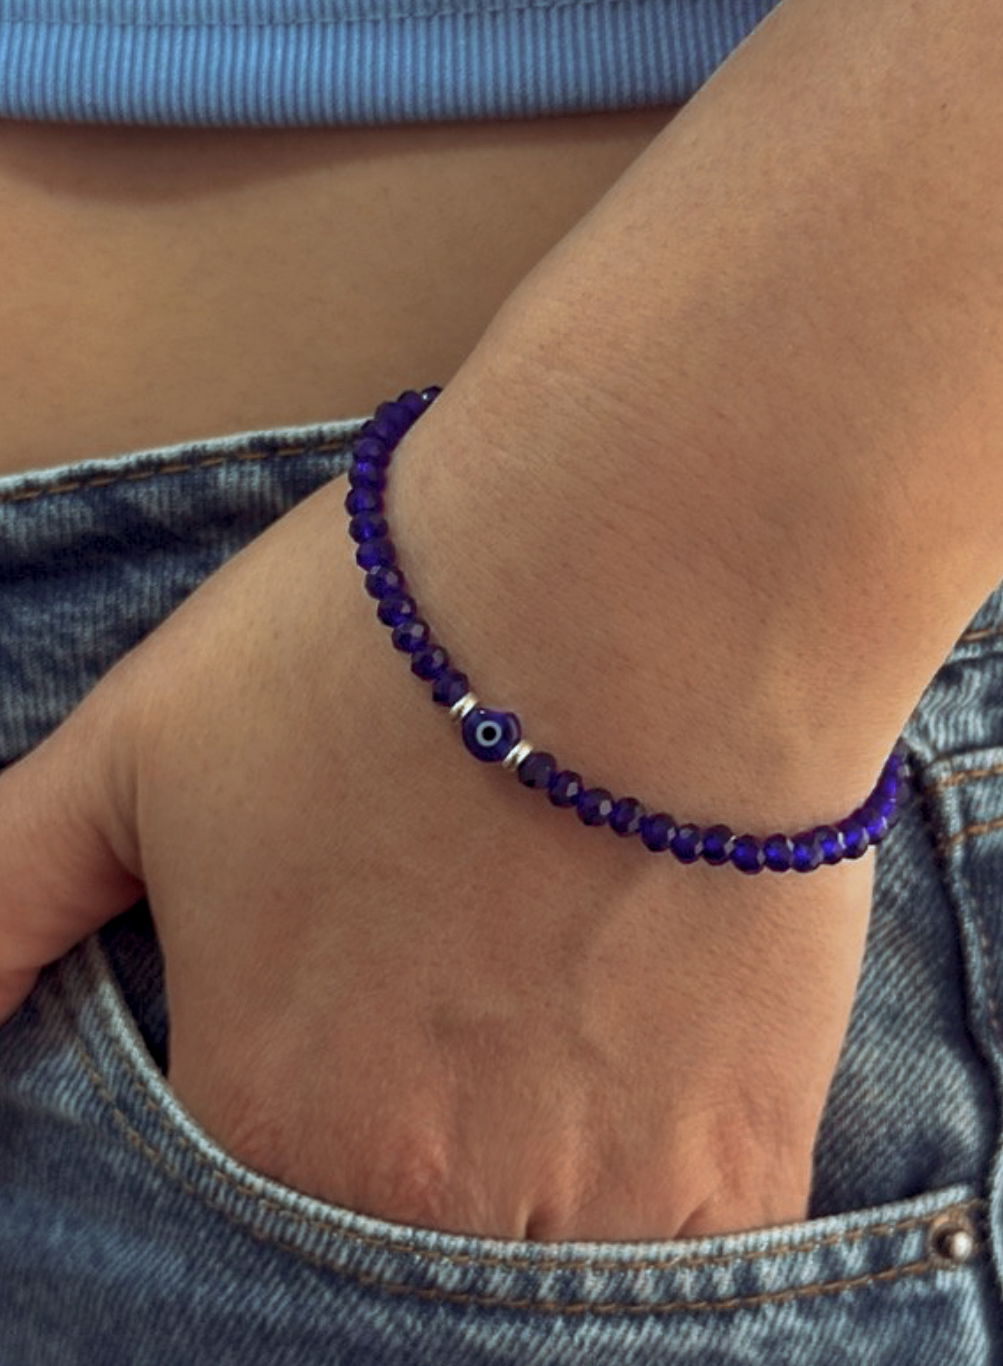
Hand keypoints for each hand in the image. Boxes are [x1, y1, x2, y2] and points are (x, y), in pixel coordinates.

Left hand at [0, 378, 877, 1242]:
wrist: (647, 585)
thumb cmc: (386, 643)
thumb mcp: (142, 747)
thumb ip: (1, 891)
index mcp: (266, 1113)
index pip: (245, 1191)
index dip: (306, 1083)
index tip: (358, 1021)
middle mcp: (417, 1201)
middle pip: (398, 1230)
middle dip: (419, 1129)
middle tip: (470, 997)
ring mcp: (593, 1203)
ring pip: (543, 1253)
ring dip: (542, 1154)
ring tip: (560, 1006)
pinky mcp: (738, 1166)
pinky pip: (689, 1246)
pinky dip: (664, 1175)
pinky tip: (657, 1050)